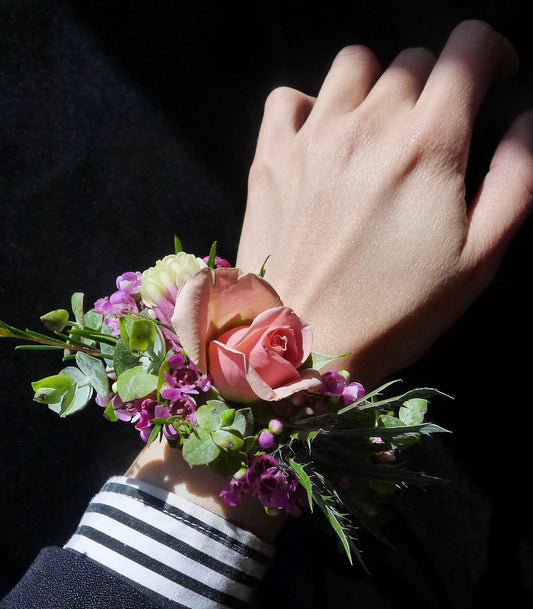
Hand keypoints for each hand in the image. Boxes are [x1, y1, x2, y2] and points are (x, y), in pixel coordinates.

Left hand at [237, 20, 532, 387]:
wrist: (301, 346)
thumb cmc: (395, 314)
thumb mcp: (478, 259)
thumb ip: (515, 180)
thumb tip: (527, 122)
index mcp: (427, 145)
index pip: (467, 49)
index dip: (491, 52)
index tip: (494, 78)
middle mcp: (366, 126)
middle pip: (412, 61)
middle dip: (435, 85)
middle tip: (433, 134)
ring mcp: (311, 138)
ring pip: (353, 65)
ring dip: (377, 85)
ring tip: (380, 130)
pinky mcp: (270, 158)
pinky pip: (288, 97)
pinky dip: (310, 105)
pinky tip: (323, 138)